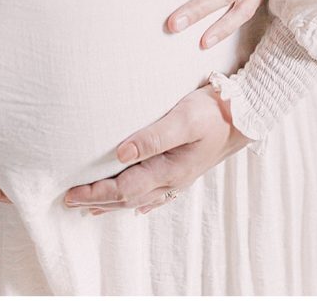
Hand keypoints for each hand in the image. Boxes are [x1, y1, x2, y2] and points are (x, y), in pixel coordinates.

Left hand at [64, 84, 248, 214]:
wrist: (247, 113)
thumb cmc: (215, 111)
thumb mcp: (183, 118)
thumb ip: (152, 137)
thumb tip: (120, 154)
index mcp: (170, 170)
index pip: (123, 188)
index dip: (95, 192)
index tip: (71, 193)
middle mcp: (173, 179)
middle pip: (128, 197)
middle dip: (98, 200)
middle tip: (70, 200)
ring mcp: (180, 177)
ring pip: (141, 197)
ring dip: (115, 202)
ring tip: (93, 206)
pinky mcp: (186, 169)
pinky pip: (157, 194)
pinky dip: (140, 200)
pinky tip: (136, 205)